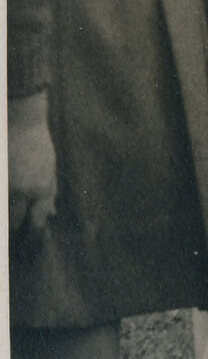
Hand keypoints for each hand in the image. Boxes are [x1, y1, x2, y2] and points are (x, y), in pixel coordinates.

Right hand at [10, 94, 56, 231]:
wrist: (18, 119)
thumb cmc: (36, 144)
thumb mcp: (49, 168)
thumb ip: (49, 193)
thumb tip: (52, 214)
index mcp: (41, 188)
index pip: (36, 223)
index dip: (31, 234)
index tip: (28, 239)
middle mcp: (20, 191)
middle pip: (13, 224)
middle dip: (12, 229)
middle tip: (14, 232)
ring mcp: (4, 186)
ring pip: (3, 216)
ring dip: (7, 215)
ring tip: (14, 205)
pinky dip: (3, 204)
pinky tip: (9, 192)